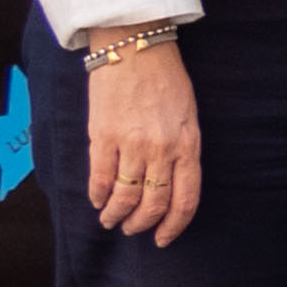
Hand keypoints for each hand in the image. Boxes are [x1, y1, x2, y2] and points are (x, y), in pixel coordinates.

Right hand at [83, 36, 201, 245]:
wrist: (135, 48)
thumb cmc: (167, 81)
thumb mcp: (189, 118)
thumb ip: (183, 151)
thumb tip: (172, 184)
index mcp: (188, 146)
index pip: (186, 200)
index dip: (174, 225)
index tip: (164, 238)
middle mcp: (162, 150)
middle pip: (154, 204)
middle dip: (142, 225)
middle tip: (133, 230)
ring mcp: (132, 145)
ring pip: (124, 196)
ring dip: (116, 215)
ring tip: (111, 221)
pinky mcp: (103, 137)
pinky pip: (99, 177)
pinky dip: (97, 195)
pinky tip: (96, 201)